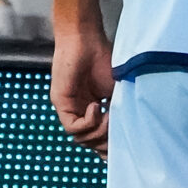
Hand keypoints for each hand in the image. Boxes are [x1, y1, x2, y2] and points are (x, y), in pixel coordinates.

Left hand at [51, 20, 114, 154]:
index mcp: (92, 111)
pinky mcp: (61, 103)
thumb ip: (119, 113)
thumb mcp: (117, 93)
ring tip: (108, 115)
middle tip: (116, 129)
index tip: (123, 147)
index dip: (109, 146)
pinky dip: (88, 121)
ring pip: (81, 138)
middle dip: (105, 142)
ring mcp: (69, 109)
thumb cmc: (103, 60)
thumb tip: (125, 133)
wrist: (87, 40)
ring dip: (98, 131)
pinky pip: (72, 127)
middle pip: (90, 143)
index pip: (97, 139)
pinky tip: (96, 106)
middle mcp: (79, 112)